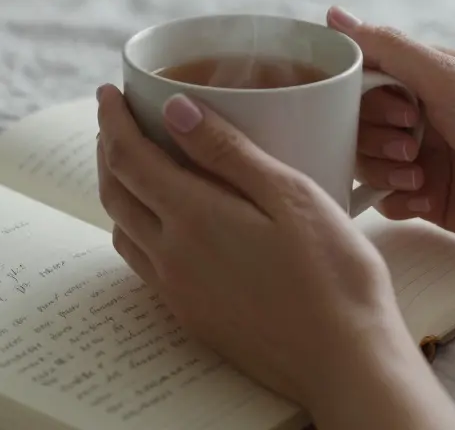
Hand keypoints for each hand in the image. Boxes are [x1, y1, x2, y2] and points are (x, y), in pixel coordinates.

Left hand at [94, 84, 454, 425]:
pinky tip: (164, 223)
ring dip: (118, 191)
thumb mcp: (291, 195)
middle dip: (108, 149)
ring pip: (123, 230)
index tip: (108, 93)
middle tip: (118, 121)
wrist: (346, 362)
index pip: (129, 156)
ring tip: (137, 164)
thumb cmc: (335, 274)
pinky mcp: (192, 317)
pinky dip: (137, 229)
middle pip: (115, 192)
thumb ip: (229, 151)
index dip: (112, 119)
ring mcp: (178, 291)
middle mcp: (172, 256)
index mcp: (193, 217)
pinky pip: (143, 264)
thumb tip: (176, 109)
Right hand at [329, 6, 454, 259]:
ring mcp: (426, 159)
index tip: (396, 109)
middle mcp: (422, 116)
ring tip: (419, 177)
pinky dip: (396, 201)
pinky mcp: (431, 201)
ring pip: (367, 163)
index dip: (361, 97)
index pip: (361, 79)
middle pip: (357, 125)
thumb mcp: (448, 77)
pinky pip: (386, 200)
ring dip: (384, 171)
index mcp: (425, 79)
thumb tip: (332, 14)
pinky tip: (423, 201)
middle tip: (413, 145)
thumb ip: (387, 47)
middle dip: (375, 138)